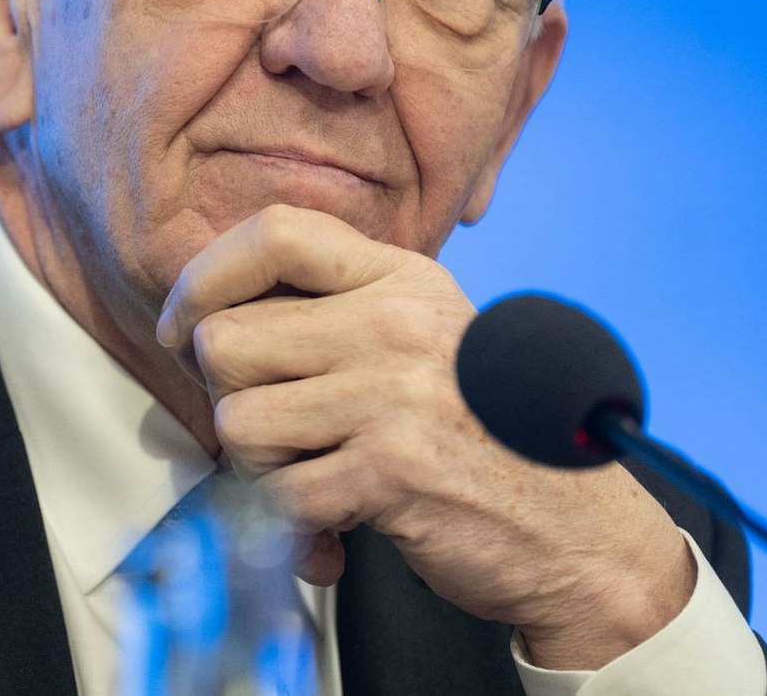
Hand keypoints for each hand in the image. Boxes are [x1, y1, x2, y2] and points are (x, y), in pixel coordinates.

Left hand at [155, 204, 694, 669]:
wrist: (583, 534)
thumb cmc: (488, 436)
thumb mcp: (429, 335)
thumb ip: (342, 308)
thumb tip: (212, 306)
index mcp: (402, 279)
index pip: (275, 231)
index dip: (205, 276)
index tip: (183, 325)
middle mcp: (395, 323)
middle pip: (228, 338)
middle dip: (230, 395)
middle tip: (274, 429)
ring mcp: (392, 395)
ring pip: (238, 420)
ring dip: (258, 466)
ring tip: (313, 473)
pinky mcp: (391, 471)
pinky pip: (275, 493)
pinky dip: (290, 519)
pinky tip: (337, 517)